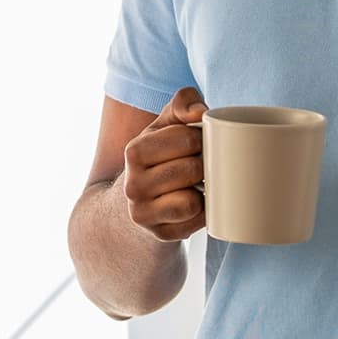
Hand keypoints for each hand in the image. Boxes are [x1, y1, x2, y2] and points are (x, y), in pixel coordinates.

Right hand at [122, 86, 207, 241]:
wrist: (137, 203)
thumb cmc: (161, 157)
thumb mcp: (165, 125)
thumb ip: (182, 103)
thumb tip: (200, 112)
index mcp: (134, 151)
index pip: (187, 139)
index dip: (202, 139)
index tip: (198, 143)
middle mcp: (133, 184)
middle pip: (193, 170)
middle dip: (204, 165)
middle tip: (200, 165)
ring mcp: (143, 214)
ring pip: (192, 200)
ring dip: (203, 190)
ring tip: (197, 184)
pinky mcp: (160, 235)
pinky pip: (196, 221)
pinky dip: (203, 212)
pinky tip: (196, 203)